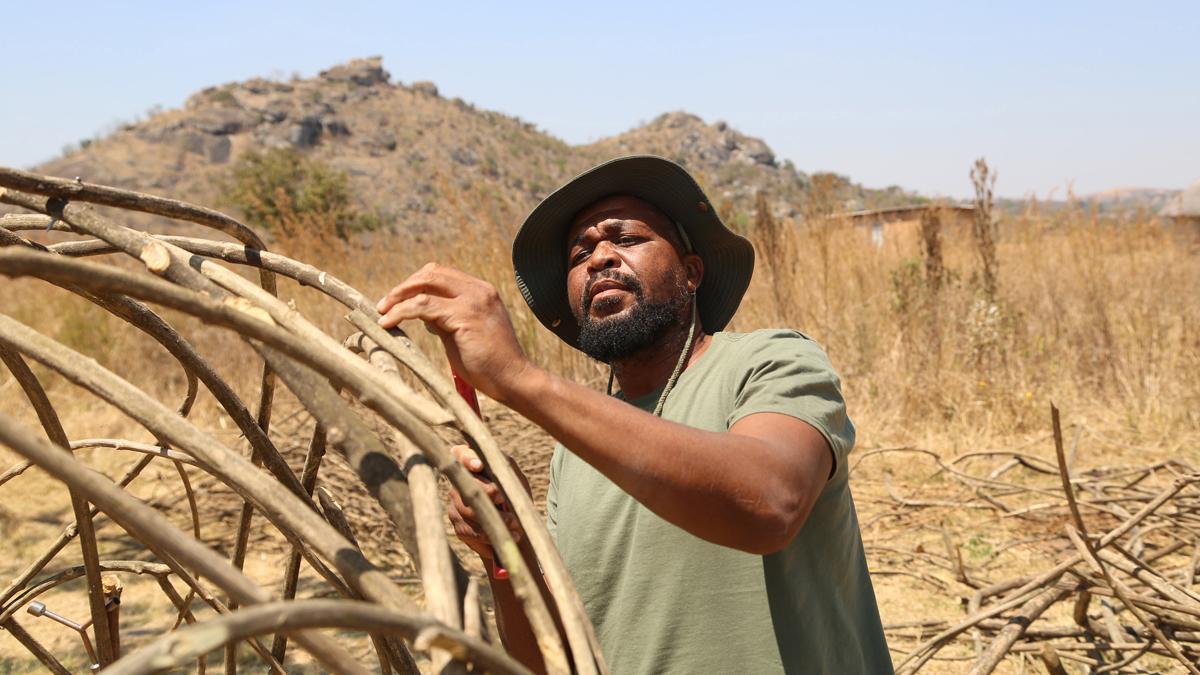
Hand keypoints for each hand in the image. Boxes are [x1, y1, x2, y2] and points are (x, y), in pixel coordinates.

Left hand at [376, 263, 534, 402]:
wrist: (513, 380)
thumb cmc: (489, 365)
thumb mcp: (462, 333)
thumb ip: (444, 319)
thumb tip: (421, 313)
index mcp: (480, 292)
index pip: (440, 274)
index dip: (415, 284)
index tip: (396, 301)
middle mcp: (479, 290)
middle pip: (431, 273)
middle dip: (403, 287)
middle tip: (384, 305)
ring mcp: (473, 301)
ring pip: (424, 286)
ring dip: (398, 298)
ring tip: (382, 314)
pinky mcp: (464, 316)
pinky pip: (423, 307)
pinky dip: (401, 312)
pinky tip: (388, 323)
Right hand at [446, 444, 526, 560]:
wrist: (517, 523)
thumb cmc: (515, 492)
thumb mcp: (515, 477)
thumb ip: (504, 465)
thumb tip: (487, 461)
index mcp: (470, 464)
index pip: (460, 454)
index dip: (467, 459)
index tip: (479, 465)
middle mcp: (458, 482)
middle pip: (467, 486)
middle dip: (490, 493)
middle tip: (506, 499)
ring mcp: (455, 505)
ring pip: (469, 511)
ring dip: (496, 518)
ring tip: (516, 524)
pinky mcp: (459, 526)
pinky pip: (472, 531)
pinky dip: (493, 535)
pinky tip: (512, 535)